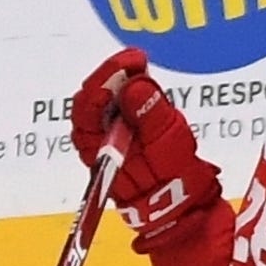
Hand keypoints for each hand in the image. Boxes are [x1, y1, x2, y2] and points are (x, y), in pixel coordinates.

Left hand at [68, 48, 218, 231]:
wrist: (176, 205)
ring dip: (121, 82)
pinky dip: (127, 93)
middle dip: (114, 75)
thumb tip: (134, 86)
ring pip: (103, 101)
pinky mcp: (117, 135)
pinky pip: (115, 108)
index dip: (108, 76)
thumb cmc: (172, 178)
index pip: (88, 102)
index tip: (133, 60)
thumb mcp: (166, 143)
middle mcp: (92, 140)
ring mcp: (103, 137)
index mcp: (95, 144)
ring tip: (141, 69)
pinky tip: (142, 84)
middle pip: (92, 97)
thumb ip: (150, 114)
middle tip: (138, 61)